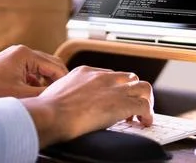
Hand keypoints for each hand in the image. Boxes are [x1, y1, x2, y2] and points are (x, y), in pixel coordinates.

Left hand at [0, 45, 67, 101]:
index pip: (56, 66)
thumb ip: (43, 95)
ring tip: (50, 98)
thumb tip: (61, 97)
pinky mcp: (8, 66)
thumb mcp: (20, 95)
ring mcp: (13, 58)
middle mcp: (21, 52)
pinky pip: (28, 74)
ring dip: (45, 83)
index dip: (65, 82)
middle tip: (65, 96)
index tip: (71, 95)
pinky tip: (34, 97)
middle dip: (57, 81)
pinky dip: (34, 84)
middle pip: (49, 65)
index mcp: (26, 54)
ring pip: (39, 71)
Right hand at [20, 66, 154, 147]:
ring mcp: (114, 90)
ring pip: (143, 88)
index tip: (113, 100)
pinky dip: (148, 115)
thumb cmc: (47, 108)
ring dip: (145, 101)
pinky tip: (144, 123)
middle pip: (129, 78)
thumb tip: (61, 104)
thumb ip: (65, 94)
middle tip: (128, 108)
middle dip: (131, 92)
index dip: (114, 89)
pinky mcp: (122, 104)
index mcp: (85, 73)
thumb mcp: (55, 92)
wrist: (52, 114)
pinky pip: (144, 106)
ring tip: (141, 115)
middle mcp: (103, 77)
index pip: (110, 75)